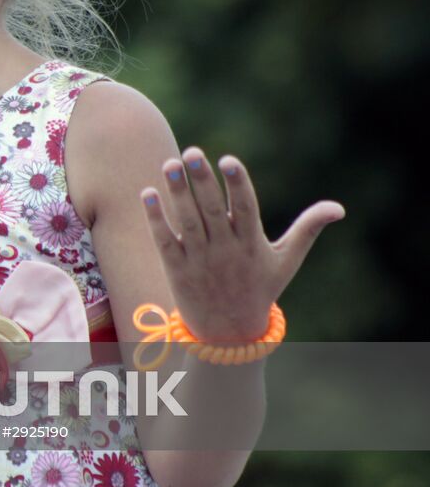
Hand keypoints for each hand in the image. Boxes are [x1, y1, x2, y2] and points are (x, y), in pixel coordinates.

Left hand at [141, 146, 344, 342]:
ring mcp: (199, 260)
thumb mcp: (287, 261)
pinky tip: (146, 193)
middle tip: (192, 152)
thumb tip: (339, 208)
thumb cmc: (260, 288)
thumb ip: (308, 230)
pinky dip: (155, 218)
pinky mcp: (176, 270)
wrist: (230, 334)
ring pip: (187, 222)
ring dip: (177, 193)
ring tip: (169, 164)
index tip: (228, 159)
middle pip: (213, 211)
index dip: (238, 184)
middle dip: (202, 181)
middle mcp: (226, 250)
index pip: (246, 209)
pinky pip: (163, 241)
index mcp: (252, 244)